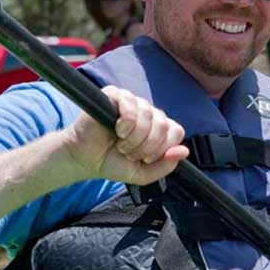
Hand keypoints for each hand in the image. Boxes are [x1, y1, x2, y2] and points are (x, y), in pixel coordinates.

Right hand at [62, 85, 187, 184]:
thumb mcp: (143, 173)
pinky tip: (117, 130)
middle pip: (163, 124)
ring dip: (135, 137)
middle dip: (147, 146)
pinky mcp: (114, 95)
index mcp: (157, 128)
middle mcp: (147, 113)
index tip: (146, 158)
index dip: (163, 147)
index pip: (176, 131)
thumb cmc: (112, 163)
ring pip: (148, 115)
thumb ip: (165, 165)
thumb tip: (184, 151)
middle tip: (129, 153)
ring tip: (121, 144)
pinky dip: (126, 122)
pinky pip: (130, 103)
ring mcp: (132, 102)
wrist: (85, 160)